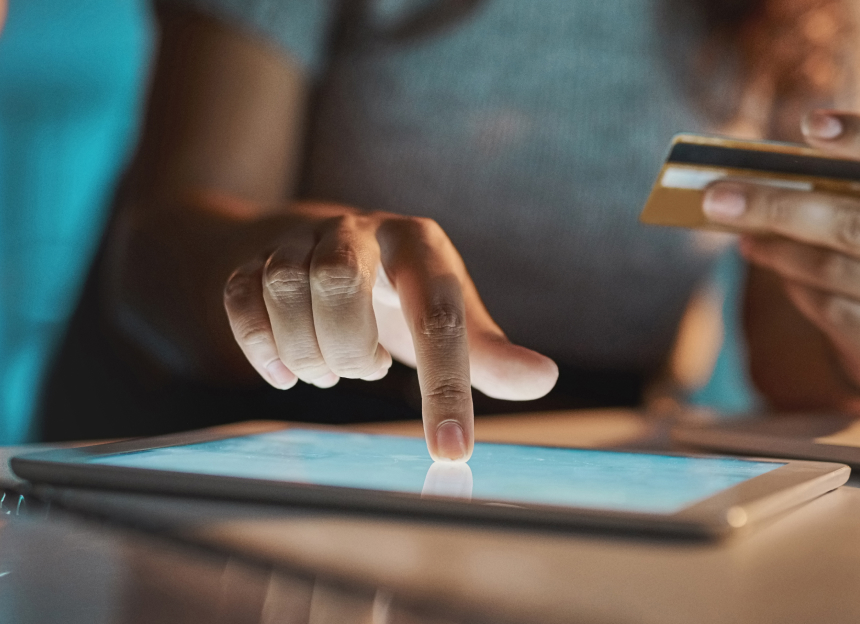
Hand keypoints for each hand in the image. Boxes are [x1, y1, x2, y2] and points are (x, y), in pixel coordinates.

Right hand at [222, 204, 557, 459]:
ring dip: (308, 351)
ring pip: (283, 288)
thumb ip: (487, 351)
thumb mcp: (447, 313)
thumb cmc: (397, 292)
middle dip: (349, 347)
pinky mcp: (251, 260)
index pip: (435, 312)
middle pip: (337, 278)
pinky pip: (240, 299)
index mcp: (417, 244)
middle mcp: (357, 231)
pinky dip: (261, 347)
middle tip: (366, 370)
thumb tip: (543, 379)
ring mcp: (298, 242)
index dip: (445, 385)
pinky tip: (286, 373)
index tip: (451, 450)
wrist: (319, 245)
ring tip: (334, 370)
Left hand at [703, 111, 859, 394]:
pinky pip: (830, 308)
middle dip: (779, 206)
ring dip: (777, 250)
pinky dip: (793, 285)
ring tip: (742, 234)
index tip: (810, 124)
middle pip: (856, 224)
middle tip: (718, 197)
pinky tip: (773, 266)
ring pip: (834, 269)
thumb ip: (829, 191)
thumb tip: (744, 183)